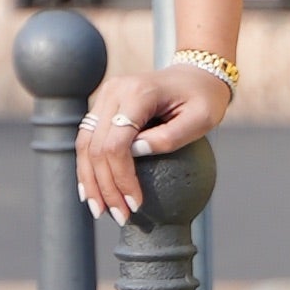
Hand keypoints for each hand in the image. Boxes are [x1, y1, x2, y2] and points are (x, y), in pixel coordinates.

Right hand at [75, 63, 232, 222]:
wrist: (195, 73)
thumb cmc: (204, 99)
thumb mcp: (202, 119)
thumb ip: (171, 137)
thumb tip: (137, 154)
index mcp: (139, 92)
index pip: (117, 143)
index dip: (122, 177)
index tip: (136, 204)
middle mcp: (114, 91)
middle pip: (96, 147)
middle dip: (105, 186)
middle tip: (119, 216)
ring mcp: (106, 96)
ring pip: (85, 144)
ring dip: (90, 180)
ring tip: (100, 210)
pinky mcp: (103, 106)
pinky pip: (88, 139)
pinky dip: (88, 166)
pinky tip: (92, 191)